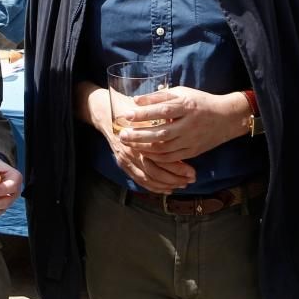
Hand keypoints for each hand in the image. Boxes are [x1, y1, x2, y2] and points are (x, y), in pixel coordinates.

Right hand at [77, 82, 194, 193]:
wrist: (106, 113)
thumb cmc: (130, 109)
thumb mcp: (147, 112)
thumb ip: (161, 122)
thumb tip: (182, 130)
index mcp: (140, 139)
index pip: (162, 160)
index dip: (178, 168)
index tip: (193, 171)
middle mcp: (132, 152)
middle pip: (156, 172)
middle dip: (174, 179)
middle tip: (190, 180)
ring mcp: (125, 159)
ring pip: (148, 178)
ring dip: (165, 184)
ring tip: (181, 185)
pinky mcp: (122, 163)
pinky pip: (139, 179)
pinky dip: (152, 186)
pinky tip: (165, 189)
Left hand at [116, 87, 248, 162]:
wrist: (226, 118)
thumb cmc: (200, 102)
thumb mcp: (182, 92)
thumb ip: (161, 96)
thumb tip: (137, 100)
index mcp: (187, 106)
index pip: (162, 110)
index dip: (144, 113)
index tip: (127, 114)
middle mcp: (189, 124)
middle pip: (161, 132)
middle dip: (139, 135)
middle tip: (122, 134)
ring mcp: (191, 140)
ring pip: (164, 148)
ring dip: (144, 147)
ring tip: (129, 144)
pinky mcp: (192, 151)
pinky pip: (171, 158)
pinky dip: (156, 157)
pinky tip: (144, 153)